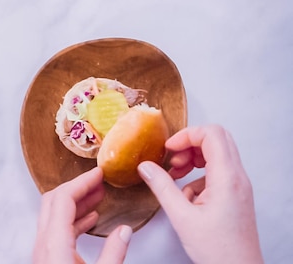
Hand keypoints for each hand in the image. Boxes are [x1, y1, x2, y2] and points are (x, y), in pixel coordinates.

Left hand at [33, 167, 131, 263]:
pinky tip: (90, 218)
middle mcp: (43, 244)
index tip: (98, 173)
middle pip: (54, 201)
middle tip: (97, 181)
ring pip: (54, 215)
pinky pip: (56, 230)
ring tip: (97, 195)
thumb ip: (113, 252)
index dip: (82, 181)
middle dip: (77, 187)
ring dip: (76, 202)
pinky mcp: (47, 258)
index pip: (63, 198)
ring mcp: (42, 251)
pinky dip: (73, 219)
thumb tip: (124, 231)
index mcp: (54, 243)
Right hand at [138, 125, 263, 263]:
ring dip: (193, 158)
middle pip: (216, 139)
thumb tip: (145, 167)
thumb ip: (162, 187)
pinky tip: (186, 196)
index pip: (211, 134)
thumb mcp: (181, 216)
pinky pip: (217, 171)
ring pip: (217, 154)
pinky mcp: (235, 194)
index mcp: (227, 178)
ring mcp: (238, 185)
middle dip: (190, 144)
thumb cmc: (218, 250)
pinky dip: (199, 175)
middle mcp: (238, 177)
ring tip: (175, 175)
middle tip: (172, 159)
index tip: (168, 149)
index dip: (186, 135)